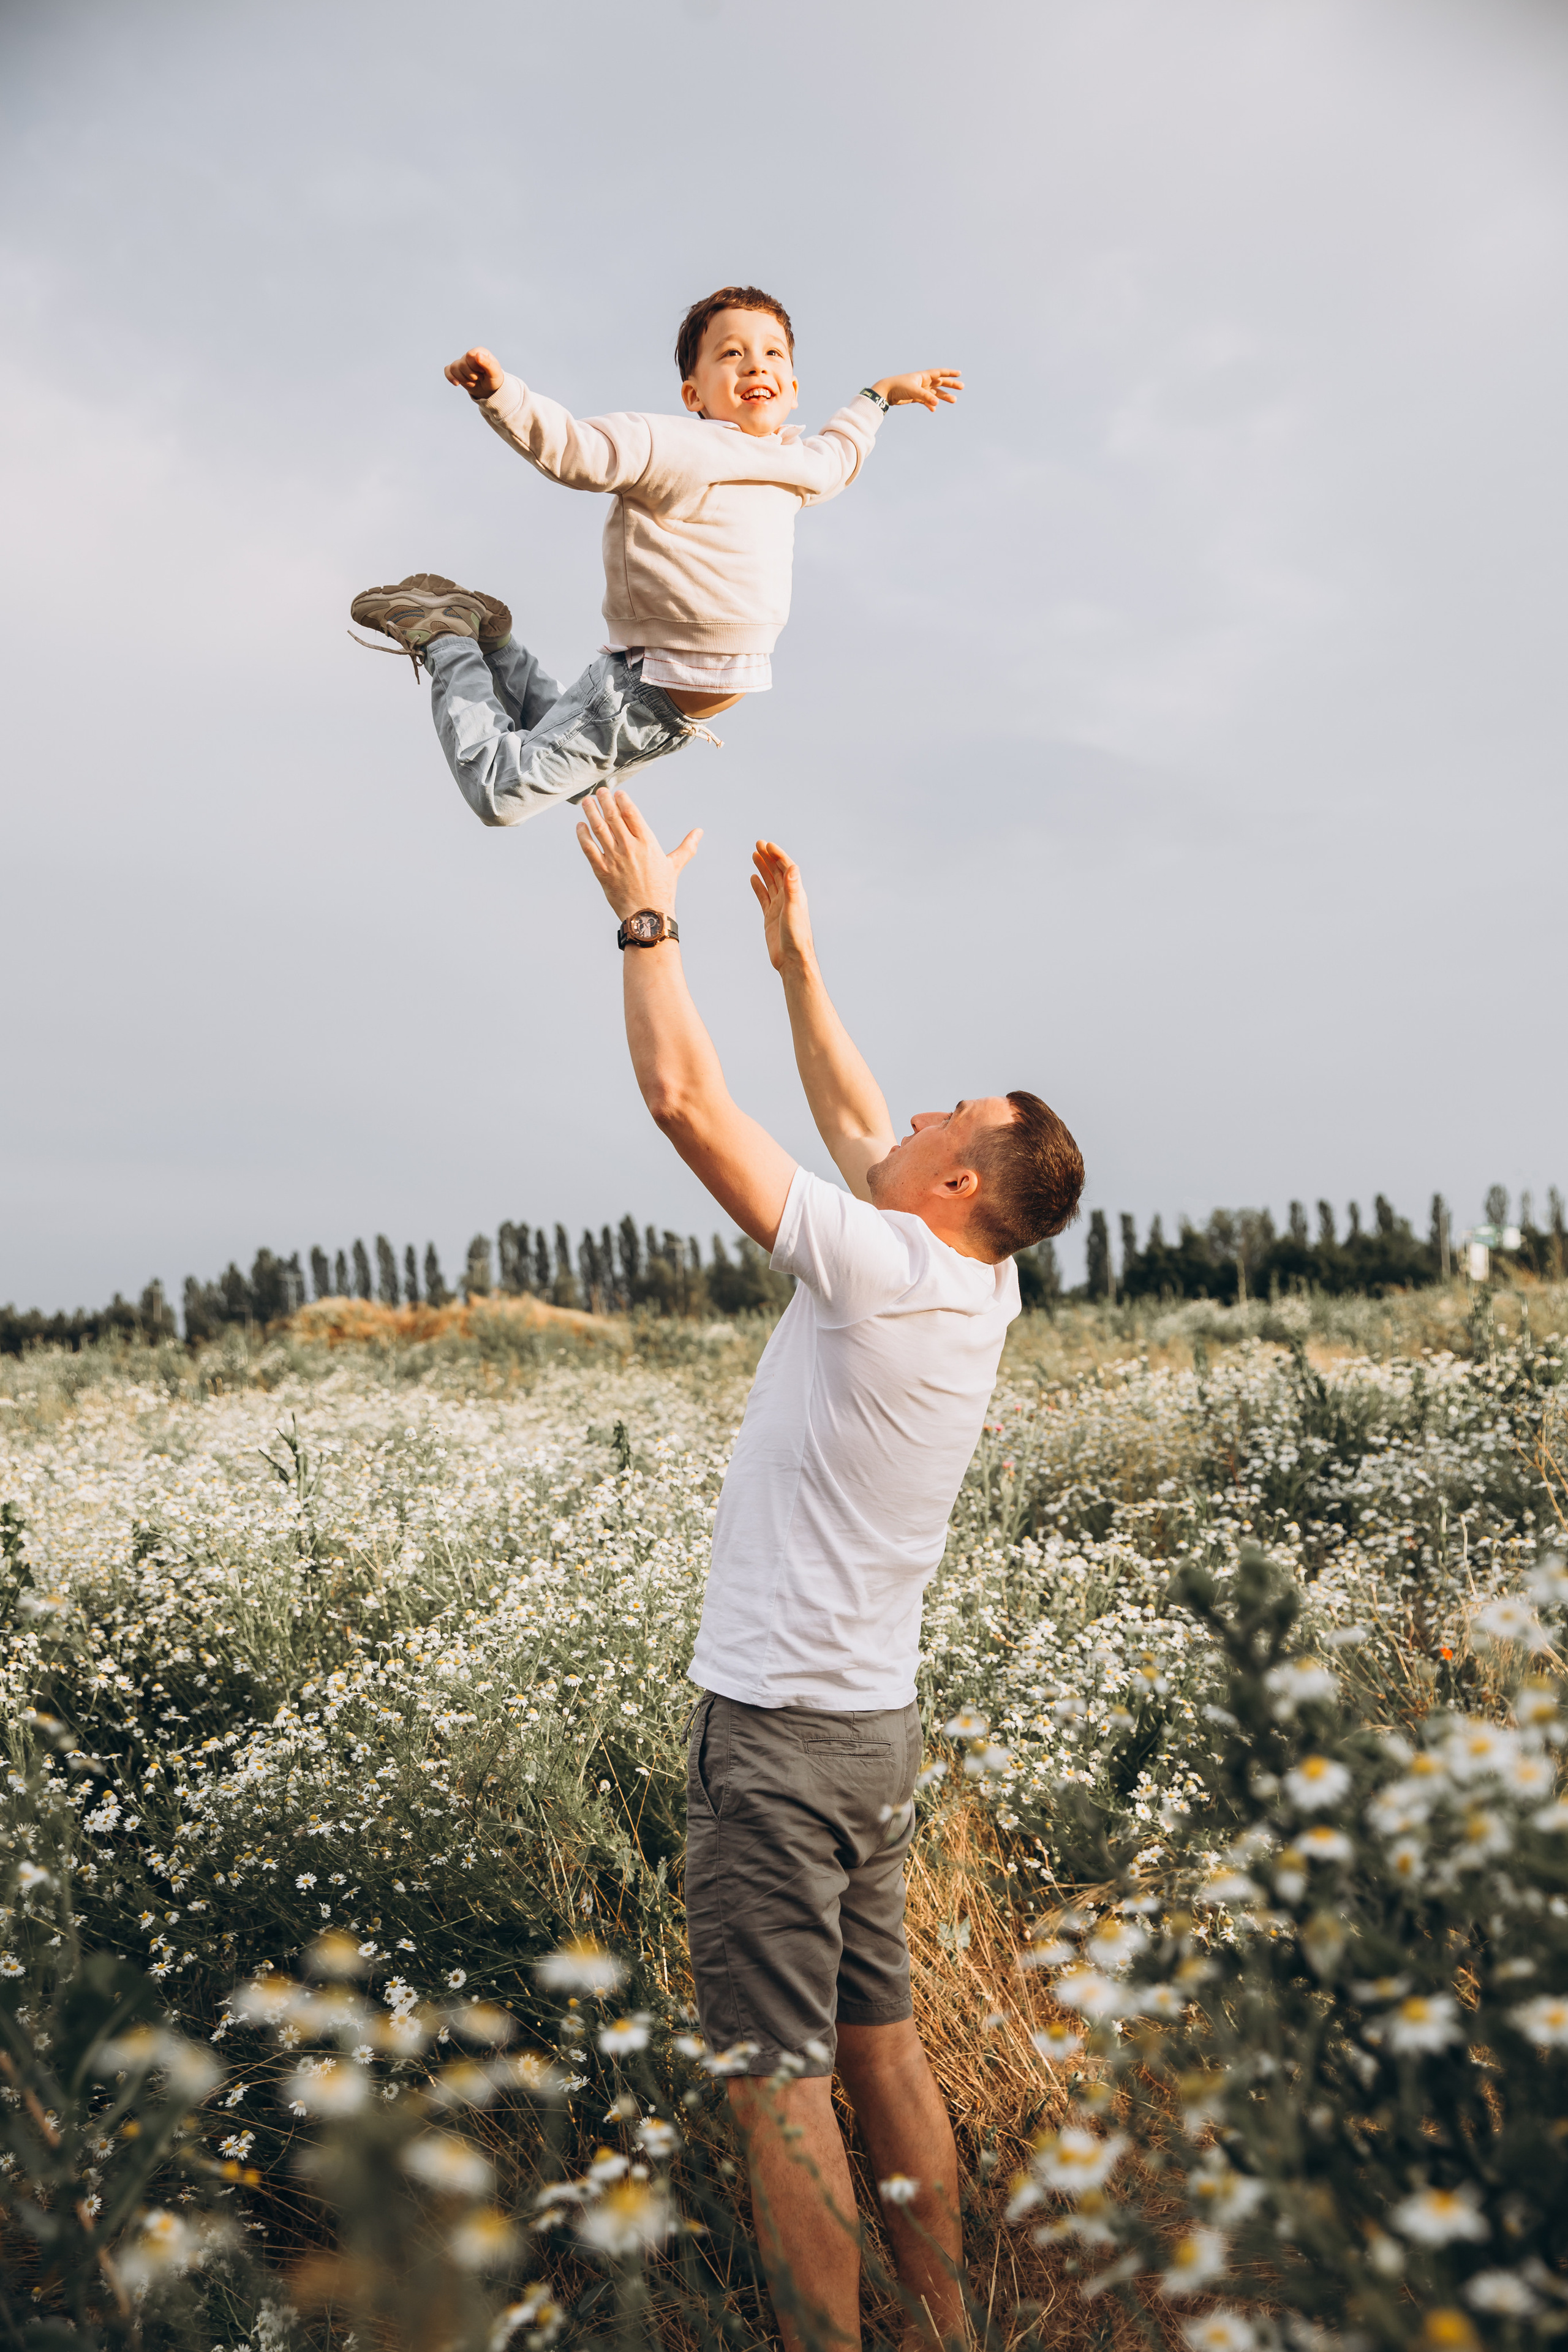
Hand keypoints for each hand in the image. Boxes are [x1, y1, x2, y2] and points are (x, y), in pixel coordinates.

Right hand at [444, 346, 504, 398]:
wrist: (490, 390)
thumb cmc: (494, 379)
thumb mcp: (495, 372)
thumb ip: (487, 363)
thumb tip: (477, 355)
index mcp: (479, 351)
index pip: (469, 356)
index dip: (474, 367)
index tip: (483, 372)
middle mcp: (469, 355)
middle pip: (461, 364)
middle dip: (471, 376)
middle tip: (480, 378)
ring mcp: (462, 362)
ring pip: (454, 368)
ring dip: (464, 379)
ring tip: (473, 382)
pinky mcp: (457, 371)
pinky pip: (447, 370)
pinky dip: (451, 377)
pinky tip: (457, 384)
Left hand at [576, 790, 701, 921]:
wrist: (648, 916)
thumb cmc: (663, 891)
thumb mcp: (675, 865)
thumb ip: (687, 846)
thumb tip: (700, 832)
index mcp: (647, 843)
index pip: (631, 813)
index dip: (623, 800)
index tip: (617, 793)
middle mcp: (629, 847)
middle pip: (613, 816)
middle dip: (605, 801)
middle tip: (600, 791)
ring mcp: (614, 859)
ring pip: (598, 829)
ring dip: (591, 812)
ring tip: (587, 801)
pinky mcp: (602, 871)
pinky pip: (589, 848)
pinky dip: (583, 835)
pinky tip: (580, 826)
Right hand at [750, 840, 816, 975]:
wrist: (791, 959)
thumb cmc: (795, 935)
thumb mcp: (793, 909)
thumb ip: (792, 888)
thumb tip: (793, 867)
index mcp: (795, 893)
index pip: (786, 868)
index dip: (777, 855)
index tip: (767, 844)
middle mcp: (788, 897)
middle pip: (777, 872)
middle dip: (768, 857)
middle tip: (757, 844)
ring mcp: (778, 906)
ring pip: (770, 882)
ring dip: (763, 868)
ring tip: (754, 855)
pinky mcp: (770, 916)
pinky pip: (763, 897)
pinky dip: (758, 886)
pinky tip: (752, 878)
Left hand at [870, 368, 962, 412]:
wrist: (886, 392)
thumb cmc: (899, 387)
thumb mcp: (914, 391)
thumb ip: (926, 397)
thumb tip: (937, 404)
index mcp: (923, 376)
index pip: (940, 373)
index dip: (950, 373)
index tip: (959, 373)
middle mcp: (923, 381)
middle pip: (940, 382)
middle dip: (951, 385)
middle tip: (962, 387)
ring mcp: (920, 389)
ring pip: (935, 393)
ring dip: (944, 396)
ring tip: (954, 400)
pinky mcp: (915, 397)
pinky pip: (926, 401)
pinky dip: (930, 405)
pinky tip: (934, 409)